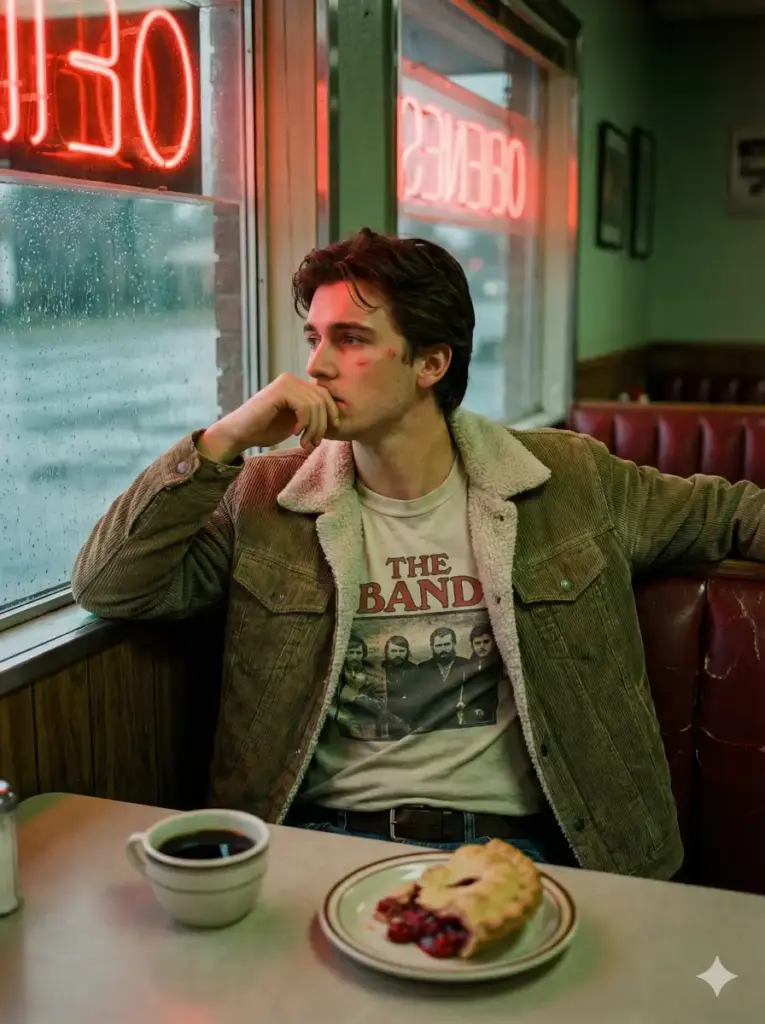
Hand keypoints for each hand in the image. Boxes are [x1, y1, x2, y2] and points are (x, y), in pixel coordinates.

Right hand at [197, 373, 340, 462]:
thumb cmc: (265, 429)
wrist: (240, 433)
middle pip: (323, 399)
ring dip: (314, 428)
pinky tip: (295, 433)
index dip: (332, 414)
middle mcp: (292, 379)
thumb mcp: (296, 422)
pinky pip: (304, 406)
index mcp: (297, 385)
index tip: (326, 435)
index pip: (325, 395)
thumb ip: (312, 416)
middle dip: (322, 425)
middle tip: (313, 443)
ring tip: (305, 442)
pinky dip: (304, 423)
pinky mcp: (279, 391)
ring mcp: (285, 383)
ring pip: (316, 405)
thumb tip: (337, 418)